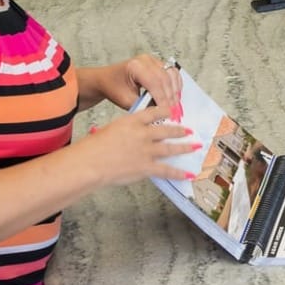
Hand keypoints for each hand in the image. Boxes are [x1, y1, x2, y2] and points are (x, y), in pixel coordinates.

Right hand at [82, 104, 201, 187]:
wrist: (89, 163)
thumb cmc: (92, 148)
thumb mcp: (109, 130)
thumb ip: (123, 131)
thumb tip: (127, 135)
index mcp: (131, 121)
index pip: (153, 112)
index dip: (165, 111)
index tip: (172, 111)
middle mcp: (142, 134)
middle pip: (166, 130)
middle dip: (179, 130)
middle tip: (189, 130)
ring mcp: (146, 150)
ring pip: (170, 148)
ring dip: (184, 147)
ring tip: (195, 146)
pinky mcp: (146, 167)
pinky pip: (166, 170)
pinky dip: (178, 173)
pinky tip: (188, 174)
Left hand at [106, 54, 181, 112]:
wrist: (107, 79)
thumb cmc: (113, 87)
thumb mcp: (125, 100)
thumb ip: (142, 106)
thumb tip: (159, 112)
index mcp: (135, 66)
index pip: (154, 82)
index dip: (163, 99)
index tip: (167, 112)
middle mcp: (145, 60)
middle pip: (165, 78)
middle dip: (170, 97)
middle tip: (173, 112)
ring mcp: (153, 60)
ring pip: (171, 74)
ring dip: (175, 91)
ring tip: (174, 106)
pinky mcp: (158, 63)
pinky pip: (172, 73)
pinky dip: (175, 85)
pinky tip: (174, 96)